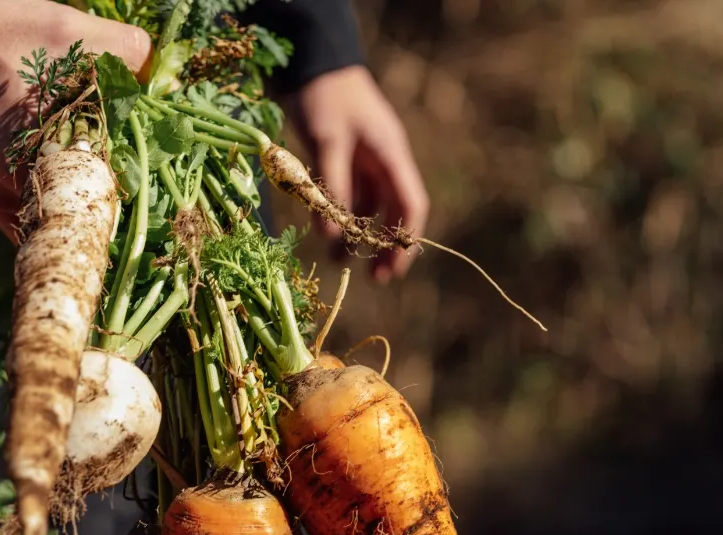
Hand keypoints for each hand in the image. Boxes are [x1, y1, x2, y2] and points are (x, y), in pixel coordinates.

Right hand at [0, 0, 150, 242]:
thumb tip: (165, 83)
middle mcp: (4, 194)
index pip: (91, 212)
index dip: (128, 207)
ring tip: (108, 189)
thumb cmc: (0, 31)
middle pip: (68, 226)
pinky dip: (49, 204)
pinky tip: (70, 179)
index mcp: (29, 162)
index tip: (156, 203)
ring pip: (45, 225)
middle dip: (104, 212)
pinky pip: (24, 214)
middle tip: (142, 199)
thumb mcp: (71, 33)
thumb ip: (129, 56)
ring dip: (74, 211)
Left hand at [284, 65, 429, 282]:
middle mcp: (383, 162)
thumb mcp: (328, 142)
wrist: (312, 66)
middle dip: (384, 246)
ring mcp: (364, 162)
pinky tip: (323, 235)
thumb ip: (331, 188)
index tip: (393, 269)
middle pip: (393, 212)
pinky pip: (346, 196)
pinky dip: (337, 216)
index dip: (406, 240)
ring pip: (367, 207)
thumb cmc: (326, 99)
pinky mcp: (343, 161)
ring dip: (356, 235)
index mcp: (391, 156)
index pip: (411, 205)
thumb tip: (332, 238)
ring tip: (337, 263)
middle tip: (372, 279)